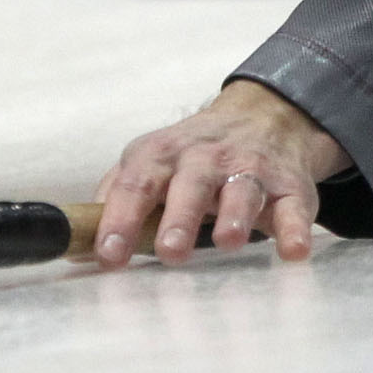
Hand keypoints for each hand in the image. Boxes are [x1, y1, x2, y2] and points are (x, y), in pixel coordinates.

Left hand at [90, 80, 352, 268]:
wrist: (264, 117)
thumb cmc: (194, 155)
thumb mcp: (150, 161)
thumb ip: (115, 198)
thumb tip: (76, 247)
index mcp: (163, 154)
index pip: (136, 183)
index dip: (120, 218)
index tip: (108, 255)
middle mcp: (205, 158)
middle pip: (190, 182)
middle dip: (180, 216)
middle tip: (170, 250)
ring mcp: (250, 169)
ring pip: (243, 189)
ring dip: (235, 215)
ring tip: (228, 241)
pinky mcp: (289, 186)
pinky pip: (294, 206)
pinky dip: (295, 228)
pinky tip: (293, 250)